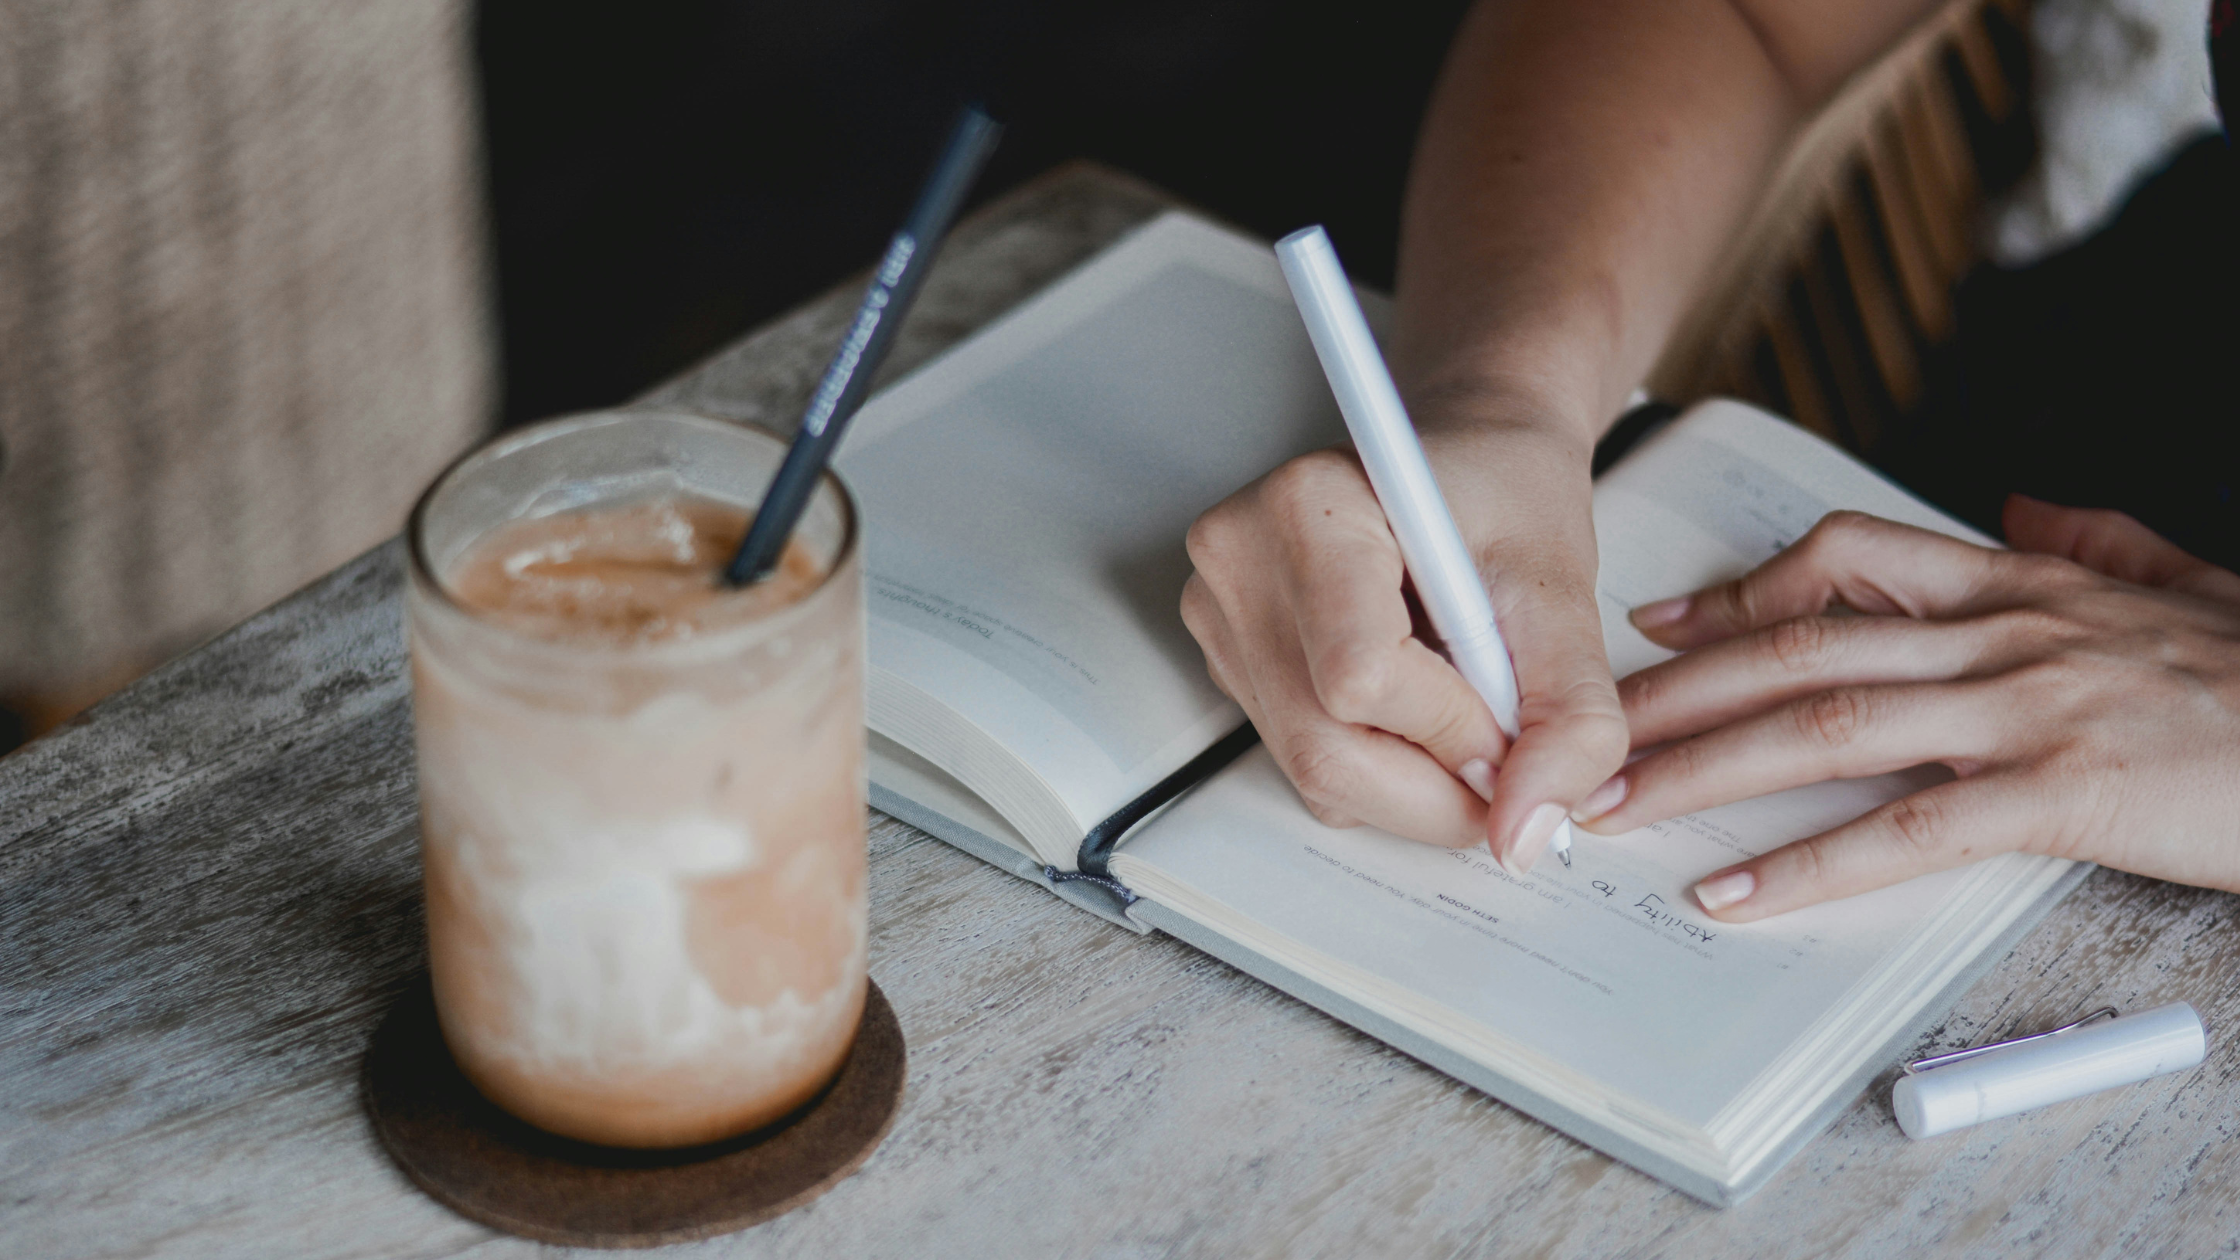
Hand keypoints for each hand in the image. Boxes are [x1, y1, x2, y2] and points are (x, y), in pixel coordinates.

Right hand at [1181, 412, 1626, 871]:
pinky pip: (1305, 765)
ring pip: (1315, 771)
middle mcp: (1238, 559)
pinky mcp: (1230, 661)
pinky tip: (1417, 704)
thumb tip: (1526, 833)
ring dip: (1416, 780)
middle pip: (1325, 746)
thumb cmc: (1507, 495)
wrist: (1473, 462)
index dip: (1455, 730)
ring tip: (1466, 704)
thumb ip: (1567, 717)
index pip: (1362, 675)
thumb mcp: (1564, 593)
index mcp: (1307, 506)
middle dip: (1439, 784)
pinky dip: (1382, 766)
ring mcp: (1221, 615)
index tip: (1517, 721)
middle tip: (1510, 753)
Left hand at [1570, 497, 2239, 920]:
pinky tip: (1736, 890)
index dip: (1740, 591)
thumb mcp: (2179, 582)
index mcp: (2021, 583)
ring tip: (1619, 807)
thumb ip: (2093, 540)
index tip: (1663, 622)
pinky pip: (1906, 830)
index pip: (1843, 563)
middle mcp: (2004, 633)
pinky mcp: (2062, 793)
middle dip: (1678, 692)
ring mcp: (2028, 709)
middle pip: (1798, 648)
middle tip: (1589, 732)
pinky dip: (1809, 865)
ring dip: (1704, 769)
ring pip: (1825, 728)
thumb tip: (2024, 506)